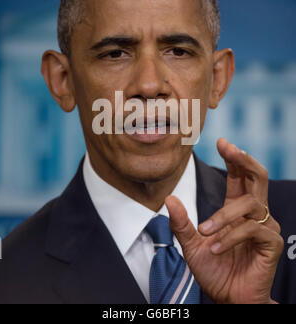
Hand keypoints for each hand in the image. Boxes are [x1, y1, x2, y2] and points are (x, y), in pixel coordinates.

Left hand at [165, 138, 283, 303]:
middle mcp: (253, 213)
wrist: (228, 299)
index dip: (233, 158)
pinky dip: (230, 237)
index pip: (239, 176)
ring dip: (223, 217)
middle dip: (243, 159)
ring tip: (204, 233)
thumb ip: (181, 223)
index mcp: (236, 209)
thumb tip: (169, 198)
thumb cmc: (214, 270)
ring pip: (249, 204)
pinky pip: (252, 230)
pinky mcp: (271, 243)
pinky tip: (215, 248)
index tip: (222, 141)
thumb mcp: (191, 245)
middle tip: (229, 147)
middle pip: (257, 176)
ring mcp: (264, 227)